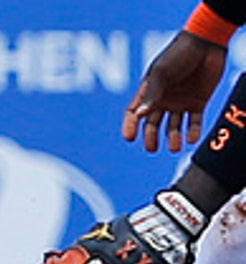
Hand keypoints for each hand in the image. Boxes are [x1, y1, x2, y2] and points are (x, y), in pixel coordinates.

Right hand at [122, 31, 226, 152]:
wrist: (207, 42)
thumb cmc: (178, 54)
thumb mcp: (161, 73)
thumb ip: (151, 94)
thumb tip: (139, 115)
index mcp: (148, 91)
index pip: (134, 113)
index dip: (130, 126)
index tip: (129, 138)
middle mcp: (163, 100)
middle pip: (152, 124)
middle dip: (151, 137)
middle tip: (152, 148)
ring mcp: (180, 102)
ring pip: (173, 127)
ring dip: (173, 138)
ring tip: (175, 147)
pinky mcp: (198, 103)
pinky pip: (194, 122)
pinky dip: (192, 132)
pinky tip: (191, 139)